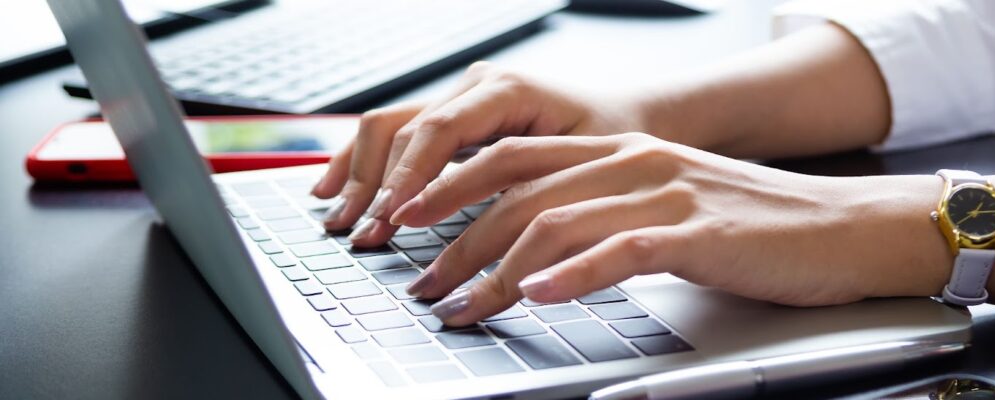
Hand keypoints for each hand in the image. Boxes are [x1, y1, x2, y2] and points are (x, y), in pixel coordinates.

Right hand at [309, 62, 647, 244]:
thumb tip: (488, 238)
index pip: (441, 130)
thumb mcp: (582, 169)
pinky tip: (333, 190)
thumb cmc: (614, 145)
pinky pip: (393, 133)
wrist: (630, 120)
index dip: (411, 177)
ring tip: (338, 220)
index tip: (392, 219)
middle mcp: (476, 86)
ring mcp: (459, 98)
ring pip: (388, 127)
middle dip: (377, 185)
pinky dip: (360, 163)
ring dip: (358, 175)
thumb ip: (533, 193)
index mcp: (509, 90)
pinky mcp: (451, 117)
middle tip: (361, 235)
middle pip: (404, 127)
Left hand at [394, 132, 948, 325]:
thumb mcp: (667, 206)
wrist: (843, 227)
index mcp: (620, 151)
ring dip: (497, 271)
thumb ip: (604, 217)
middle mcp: (634, 161)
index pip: (511, 163)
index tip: (410, 232)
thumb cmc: (755, 226)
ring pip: (557, 224)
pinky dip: (574, 275)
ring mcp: (666, 192)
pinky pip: (622, 249)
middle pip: (518, 192)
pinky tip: (540, 298)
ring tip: (462, 308)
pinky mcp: (698, 230)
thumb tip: (538, 257)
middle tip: (422, 284)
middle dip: (456, 240)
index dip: (451, 194)